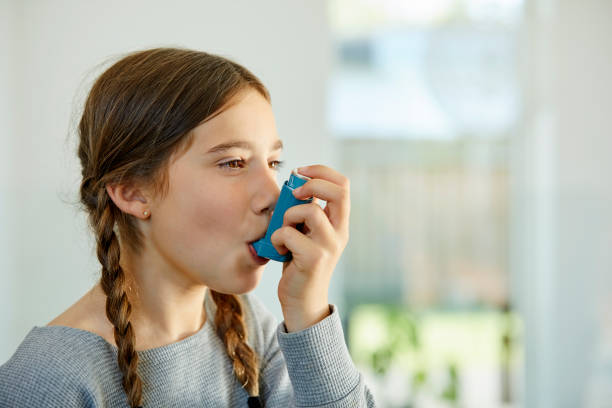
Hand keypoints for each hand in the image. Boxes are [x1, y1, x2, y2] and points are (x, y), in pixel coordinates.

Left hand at [271, 164, 349, 331]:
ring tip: (282, 230)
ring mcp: (329, 246)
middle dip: (312, 183)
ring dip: (288, 215)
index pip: (343, 184)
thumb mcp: (305, 233)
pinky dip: (277, 237)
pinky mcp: (314, 259)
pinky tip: (277, 249)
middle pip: (338, 191)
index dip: (321, 172)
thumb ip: (304, 212)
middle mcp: (339, 232)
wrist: (302, 302)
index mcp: (338, 223)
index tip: (299, 173)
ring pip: (310, 211)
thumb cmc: (298, 264)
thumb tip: (292, 185)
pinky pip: (289, 233)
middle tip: (294, 193)